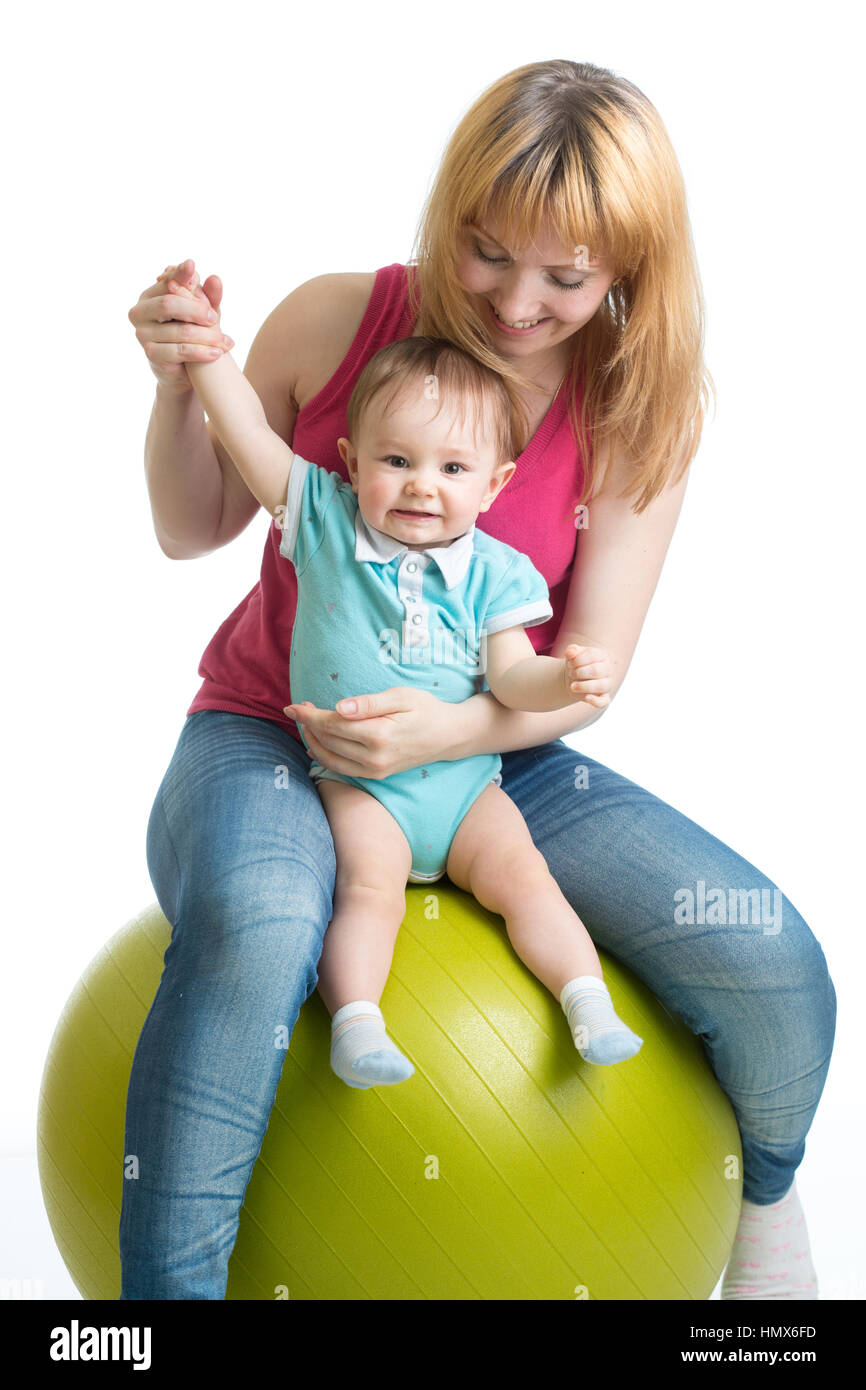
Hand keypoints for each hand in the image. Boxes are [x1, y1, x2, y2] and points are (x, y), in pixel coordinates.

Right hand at [128, 259, 231, 393]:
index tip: (192, 267)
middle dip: (196, 310)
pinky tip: (217, 353)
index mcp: (150, 296)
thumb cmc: (192, 336)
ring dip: (207, 336)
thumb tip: (215, 278)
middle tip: (215, 319)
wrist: (184, 373)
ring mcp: (142, 334)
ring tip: (226, 342)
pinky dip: (202, 352)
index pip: (166, 281)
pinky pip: (180, 350)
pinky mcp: (151, 354)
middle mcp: (140, 312)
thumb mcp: (201, 315)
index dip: (179, 275)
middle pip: (168, 304)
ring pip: (180, 330)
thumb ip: (208, 297)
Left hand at [284, 687, 456, 778]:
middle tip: (300, 708)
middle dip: (309, 725)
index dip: (309, 715)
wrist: (448, 735)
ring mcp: (375, 770)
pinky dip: (325, 758)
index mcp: (378, 735)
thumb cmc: (425, 709)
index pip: (332, 725)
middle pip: (328, 741)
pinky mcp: (376, 775)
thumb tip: (339, 707)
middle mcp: (374, 758)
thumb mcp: (401, 696)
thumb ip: (369, 703)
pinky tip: (315, 746)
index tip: (292, 706)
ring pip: (331, 758)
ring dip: (313, 741)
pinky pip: (342, 769)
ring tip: (306, 723)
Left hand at [564, 643, 612, 709]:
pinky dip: (595, 701)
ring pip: (601, 686)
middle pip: (596, 670)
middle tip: (571, 674)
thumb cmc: (575, 664)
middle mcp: (607, 670)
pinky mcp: (603, 698)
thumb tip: (570, 652)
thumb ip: (571, 650)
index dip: (577, 660)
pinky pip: (604, 702)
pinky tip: (587, 698)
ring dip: (583, 686)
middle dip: (579, 672)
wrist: (574, 678)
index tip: (569, 664)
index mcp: (601, 656)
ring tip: (572, 686)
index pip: (591, 655)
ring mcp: (607, 684)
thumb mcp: (572, 655)